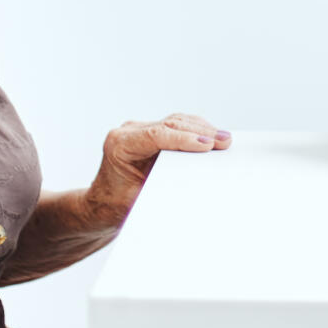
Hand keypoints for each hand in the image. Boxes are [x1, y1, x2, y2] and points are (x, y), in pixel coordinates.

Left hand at [89, 114, 232, 224]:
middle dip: (200, 132)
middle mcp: (128, 132)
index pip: (156, 135)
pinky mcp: (151, 133)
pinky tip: (212, 137)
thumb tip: (196, 182)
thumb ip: (163, 185)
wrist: (103, 205)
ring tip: (224, 139)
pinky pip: (176, 126)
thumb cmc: (117, 205)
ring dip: (201, 129)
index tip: (206, 145)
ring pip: (176, 121)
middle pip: (170, 124)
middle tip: (225, 141)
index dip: (184, 139)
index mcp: (119, 145)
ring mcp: (139, 130)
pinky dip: (195, 130)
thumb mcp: (140, 199)